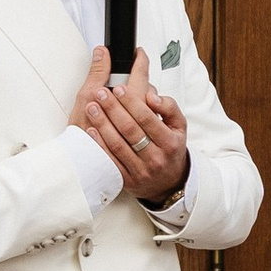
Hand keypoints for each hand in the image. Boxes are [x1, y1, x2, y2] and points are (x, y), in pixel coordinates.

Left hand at [71, 48, 190, 205]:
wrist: (169, 183)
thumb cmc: (170, 149)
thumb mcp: (179, 126)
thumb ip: (169, 107)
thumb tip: (152, 95)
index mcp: (169, 142)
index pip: (147, 118)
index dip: (131, 102)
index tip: (118, 88)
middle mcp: (155, 157)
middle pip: (130, 130)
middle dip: (113, 109)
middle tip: (100, 93)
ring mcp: (140, 170)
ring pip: (118, 145)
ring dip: (102, 124)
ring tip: (92, 107)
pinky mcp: (127, 180)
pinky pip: (111, 160)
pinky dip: (100, 144)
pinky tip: (91, 129)